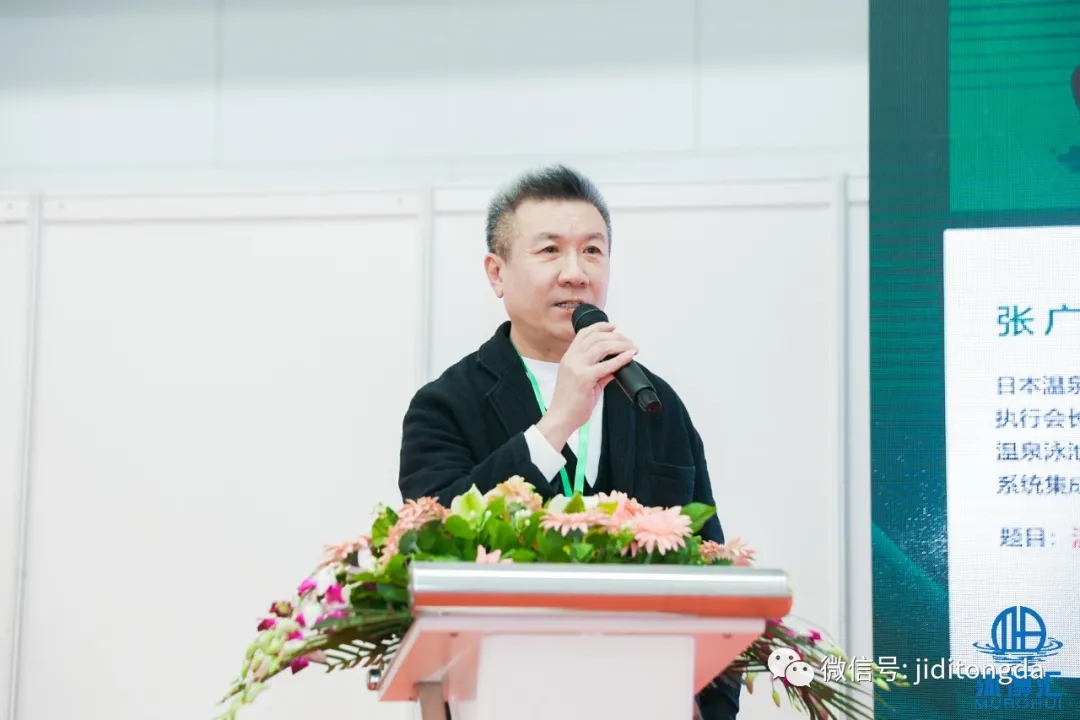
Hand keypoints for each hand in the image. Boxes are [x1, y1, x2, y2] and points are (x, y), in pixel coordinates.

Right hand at [536, 322, 636, 449]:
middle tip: (628, 342)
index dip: (600, 326)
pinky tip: (630, 356)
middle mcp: (571, 359)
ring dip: (620, 344)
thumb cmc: (570, 402)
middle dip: (616, 336)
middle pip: (596, 337)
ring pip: (602, 346)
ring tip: (631, 347)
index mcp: (569, 357)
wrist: (561, 418)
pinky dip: (621, 358)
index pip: (584, 333)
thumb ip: (600, 371)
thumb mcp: (585, 381)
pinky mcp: (584, 378)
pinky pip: (606, 365)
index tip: (614, 327)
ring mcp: (577, 367)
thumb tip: (616, 364)